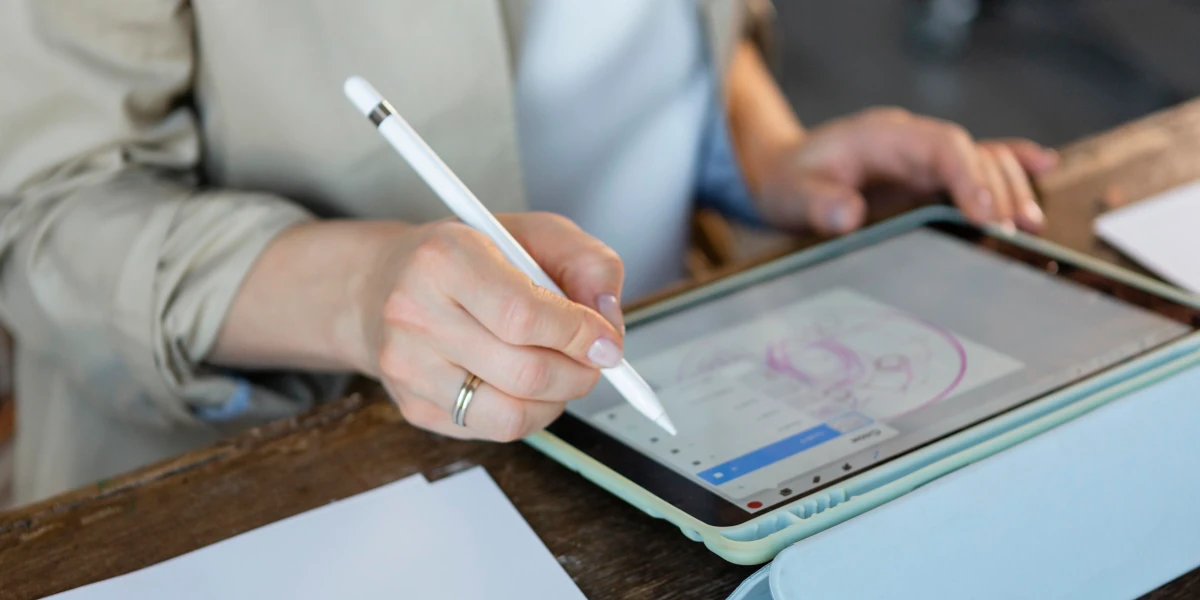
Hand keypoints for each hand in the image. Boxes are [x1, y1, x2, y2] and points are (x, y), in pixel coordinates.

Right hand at [354, 213, 625, 441]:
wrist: (384, 284)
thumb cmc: (465, 257)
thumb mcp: (533, 233)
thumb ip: (586, 263)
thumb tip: (608, 321)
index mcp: (444, 258)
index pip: (523, 315)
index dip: (578, 335)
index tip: (605, 340)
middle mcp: (415, 313)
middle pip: (524, 372)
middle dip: (578, 373)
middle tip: (592, 360)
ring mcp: (409, 367)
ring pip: (511, 414)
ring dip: (557, 400)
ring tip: (561, 372)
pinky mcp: (413, 406)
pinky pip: (493, 430)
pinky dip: (528, 414)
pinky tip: (524, 384)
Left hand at [754, 108, 1060, 234]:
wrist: (787, 173)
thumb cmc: (790, 180)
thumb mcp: (790, 194)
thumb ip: (817, 204)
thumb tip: (847, 216)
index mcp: (882, 137)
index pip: (940, 145)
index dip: (969, 175)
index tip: (984, 212)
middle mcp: (912, 142)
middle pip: (972, 154)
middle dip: (998, 190)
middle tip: (1013, 231)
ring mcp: (924, 158)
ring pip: (983, 161)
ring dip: (1010, 189)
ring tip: (1027, 227)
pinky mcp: (931, 175)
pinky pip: (978, 164)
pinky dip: (1012, 166)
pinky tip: (1044, 169)